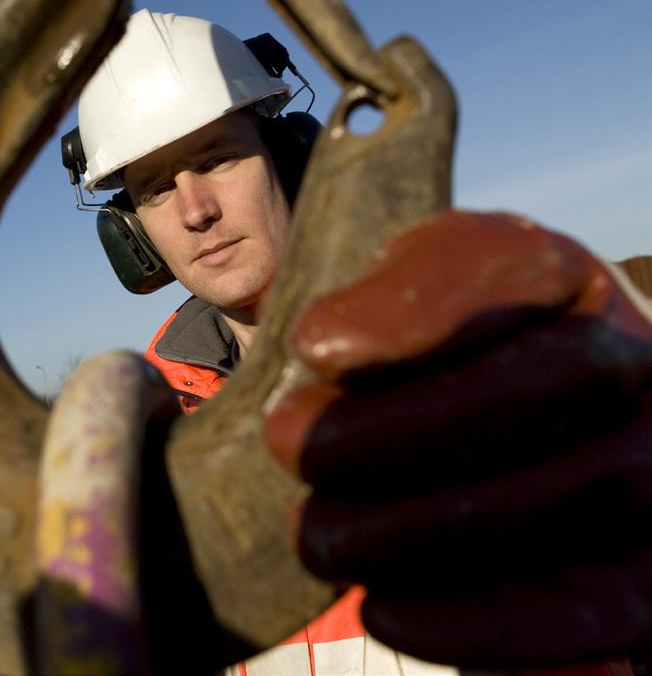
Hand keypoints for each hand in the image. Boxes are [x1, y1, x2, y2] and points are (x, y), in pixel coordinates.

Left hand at [264, 210, 651, 667]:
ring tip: (315, 533)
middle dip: (375, 434)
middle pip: (505, 401)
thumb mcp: (417, 294)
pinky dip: (474, 621)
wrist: (532, 422)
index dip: (401, 321)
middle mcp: (627, 363)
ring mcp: (645, 468)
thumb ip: (384, 297)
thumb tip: (323, 349)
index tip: (311, 347)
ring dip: (400, 530)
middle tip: (285, 444)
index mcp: (563, 280)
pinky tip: (383, 610)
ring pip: (531, 508)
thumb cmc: (449, 349)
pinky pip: (575, 610)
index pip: (496, 279)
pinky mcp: (641, 572)